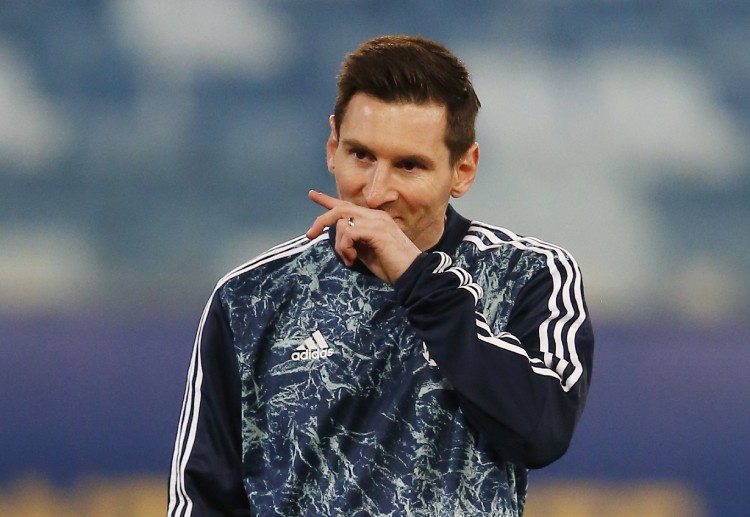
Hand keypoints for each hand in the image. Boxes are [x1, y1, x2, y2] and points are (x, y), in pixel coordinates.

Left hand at [306, 190, 420, 283]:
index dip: (327, 200)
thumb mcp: (367, 252)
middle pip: (340, 209)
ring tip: (349, 259)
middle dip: (321, 220)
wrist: (412, 274)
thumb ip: (355, 241)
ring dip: (339, 245)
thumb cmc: (392, 266)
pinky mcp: (376, 230)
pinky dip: (345, 248)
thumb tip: (340, 239)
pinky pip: (349, 233)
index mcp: (374, 219)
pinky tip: (352, 260)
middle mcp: (376, 216)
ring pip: (342, 222)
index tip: (312, 194)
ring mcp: (377, 221)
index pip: (347, 205)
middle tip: (310, 234)